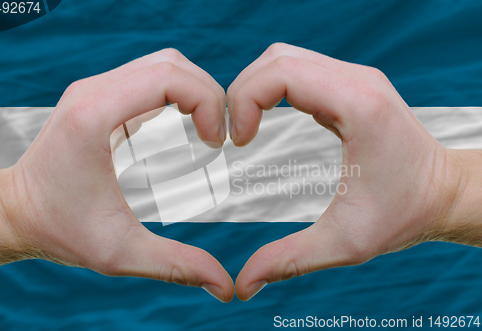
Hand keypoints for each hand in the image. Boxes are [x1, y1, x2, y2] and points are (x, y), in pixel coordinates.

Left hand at [0, 49, 233, 301]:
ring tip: (208, 131)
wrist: (16, 212)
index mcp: (95, 116)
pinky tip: (186, 125)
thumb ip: (176, 265)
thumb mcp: (119, 253)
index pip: (169, 77)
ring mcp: (94, 90)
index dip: (208, 102)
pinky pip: (149, 77)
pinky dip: (178, 93)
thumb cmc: (60, 230)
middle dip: (208, 95)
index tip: (217, 143)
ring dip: (194, 91)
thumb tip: (225, 286)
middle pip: (171, 64)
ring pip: (162, 65)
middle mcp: (93, 92)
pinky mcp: (99, 97)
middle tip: (219, 138)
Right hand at [228, 43, 472, 300]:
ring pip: (285, 58)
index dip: (244, 100)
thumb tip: (243, 286)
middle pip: (276, 59)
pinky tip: (267, 118)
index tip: (238, 143)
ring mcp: (356, 78)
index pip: (281, 73)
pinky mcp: (352, 85)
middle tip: (234, 136)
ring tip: (246, 127)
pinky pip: (300, 69)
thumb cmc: (404, 214)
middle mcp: (358, 81)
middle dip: (241, 92)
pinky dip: (273, 87)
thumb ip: (289, 260)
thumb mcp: (345, 242)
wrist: (445, 193)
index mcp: (358, 107)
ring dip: (255, 87)